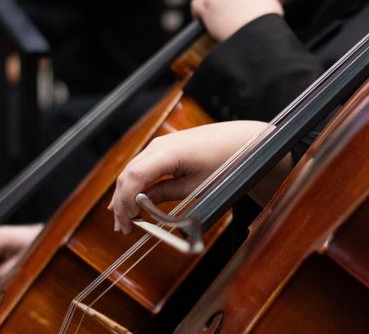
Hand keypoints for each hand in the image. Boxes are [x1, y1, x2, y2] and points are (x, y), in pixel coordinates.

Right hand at [109, 120, 275, 233]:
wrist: (246, 142)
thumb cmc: (227, 162)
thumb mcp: (196, 186)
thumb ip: (165, 194)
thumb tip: (143, 205)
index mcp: (167, 152)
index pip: (132, 177)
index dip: (125, 202)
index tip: (128, 223)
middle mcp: (160, 144)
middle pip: (128, 173)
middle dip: (122, 202)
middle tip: (123, 227)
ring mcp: (163, 143)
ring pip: (134, 169)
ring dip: (127, 193)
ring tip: (125, 219)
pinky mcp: (168, 147)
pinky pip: (145, 165)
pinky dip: (137, 183)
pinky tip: (135, 198)